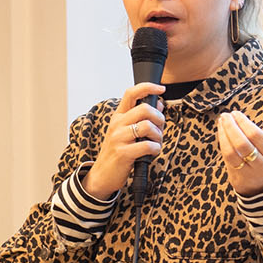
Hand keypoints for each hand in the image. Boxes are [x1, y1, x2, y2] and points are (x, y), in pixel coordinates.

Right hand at [82, 82, 166, 198]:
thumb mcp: (126, 132)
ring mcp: (118, 138)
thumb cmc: (117, 153)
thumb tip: (159, 103)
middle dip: (159, 118)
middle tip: (159, 129)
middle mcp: (117, 124)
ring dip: (158, 135)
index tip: (161, 89)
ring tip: (156, 143)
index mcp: (118, 117)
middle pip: (144, 108)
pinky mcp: (123, 153)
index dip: (148, 87)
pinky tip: (153, 152)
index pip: (131, 93)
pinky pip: (147, 145)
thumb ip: (141, 118)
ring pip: (147, 126)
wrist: (101, 176)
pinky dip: (155, 149)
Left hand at [216, 111, 262, 194]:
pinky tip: (222, 135)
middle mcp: (261, 166)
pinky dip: (223, 145)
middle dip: (231, 127)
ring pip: (230, 153)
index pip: (255, 135)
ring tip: (221, 123)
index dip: (243, 122)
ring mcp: (248, 175)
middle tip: (225, 116)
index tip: (235, 113)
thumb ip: (257, 138)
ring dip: (223, 135)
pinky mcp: (236, 180)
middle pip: (241, 144)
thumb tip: (236, 119)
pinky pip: (226, 160)